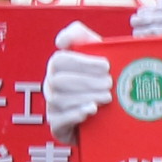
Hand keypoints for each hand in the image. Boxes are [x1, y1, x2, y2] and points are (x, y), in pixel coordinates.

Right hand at [43, 19, 114, 140]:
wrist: (108, 114)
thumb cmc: (101, 78)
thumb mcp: (94, 52)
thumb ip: (79, 35)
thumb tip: (60, 41)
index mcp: (58, 66)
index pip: (60, 60)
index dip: (83, 63)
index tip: (106, 65)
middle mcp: (51, 85)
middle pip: (59, 81)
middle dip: (87, 81)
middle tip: (110, 84)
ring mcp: (52, 106)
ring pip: (58, 100)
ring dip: (85, 97)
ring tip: (107, 98)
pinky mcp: (57, 126)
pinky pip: (58, 120)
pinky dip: (75, 114)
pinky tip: (91, 110)